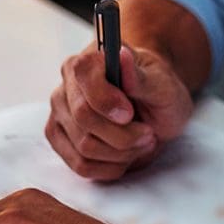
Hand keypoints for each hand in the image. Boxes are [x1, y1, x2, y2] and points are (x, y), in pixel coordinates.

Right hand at [46, 41, 192, 181]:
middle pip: (83, 117)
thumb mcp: (163, 84)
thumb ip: (140, 76)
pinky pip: (80, 165)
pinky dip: (109, 167)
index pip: (82, 72)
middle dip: (123, 134)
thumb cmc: (159, 92)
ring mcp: (60, 111)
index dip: (105, 99)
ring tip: (141, 143)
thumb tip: (121, 56)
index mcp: (92, 57)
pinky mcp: (60, 138)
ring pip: (84, 146)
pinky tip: (126, 157)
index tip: (129, 114)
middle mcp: (69, 82)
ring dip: (121, 153)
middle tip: (149, 134)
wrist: (154, 109)